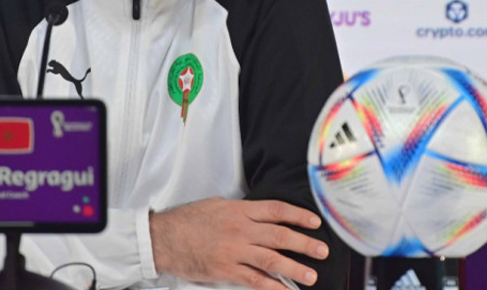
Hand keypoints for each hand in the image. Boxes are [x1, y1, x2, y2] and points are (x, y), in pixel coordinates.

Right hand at [149, 197, 328, 289]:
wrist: (164, 238)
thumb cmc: (187, 220)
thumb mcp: (217, 205)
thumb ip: (240, 211)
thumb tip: (260, 216)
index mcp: (239, 210)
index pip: (276, 210)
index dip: (298, 216)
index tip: (315, 222)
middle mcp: (240, 229)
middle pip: (280, 236)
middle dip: (304, 244)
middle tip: (322, 250)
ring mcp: (234, 251)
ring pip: (271, 260)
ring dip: (295, 268)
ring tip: (311, 275)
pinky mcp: (226, 270)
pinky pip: (255, 280)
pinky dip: (272, 286)